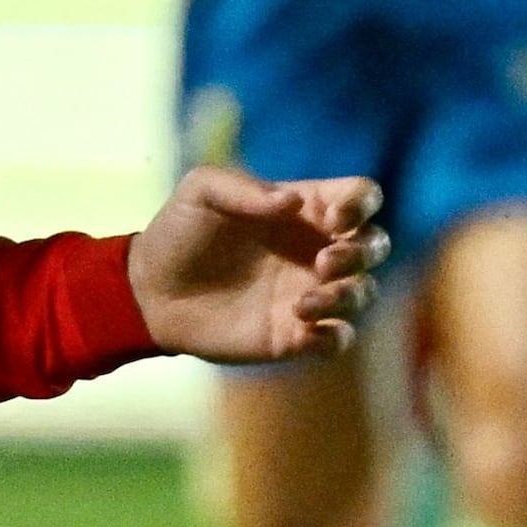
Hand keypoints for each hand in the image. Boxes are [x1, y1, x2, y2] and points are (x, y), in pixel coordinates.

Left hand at [130, 166, 385, 363]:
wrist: (150, 293)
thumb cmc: (177, 233)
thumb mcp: (200, 191)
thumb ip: (244, 188)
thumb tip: (293, 203)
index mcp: (305, 209)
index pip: (362, 197)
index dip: (362, 204)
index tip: (333, 217)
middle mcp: (315, 249)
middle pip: (375, 245)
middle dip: (362, 252)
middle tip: (322, 262)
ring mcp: (309, 293)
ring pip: (364, 293)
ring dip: (348, 295)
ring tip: (303, 303)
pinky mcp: (296, 335)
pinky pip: (340, 338)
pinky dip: (335, 335)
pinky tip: (301, 326)